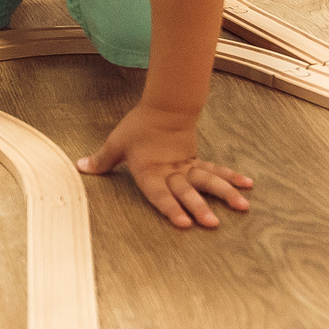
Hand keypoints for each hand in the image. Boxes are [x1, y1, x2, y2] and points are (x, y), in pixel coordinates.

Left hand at [76, 101, 253, 228]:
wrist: (165, 105)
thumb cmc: (139, 126)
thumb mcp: (117, 142)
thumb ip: (102, 159)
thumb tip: (81, 167)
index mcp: (150, 171)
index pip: (160, 193)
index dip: (170, 208)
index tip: (183, 222)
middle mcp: (171, 172)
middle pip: (187, 190)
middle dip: (200, 207)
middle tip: (212, 223)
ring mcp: (187, 166)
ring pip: (208, 180)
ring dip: (224, 193)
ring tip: (242, 206)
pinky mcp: (196, 160)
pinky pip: (216, 170)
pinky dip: (232, 177)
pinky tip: (247, 186)